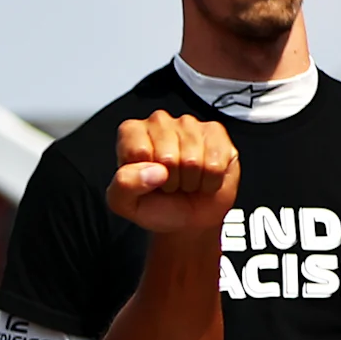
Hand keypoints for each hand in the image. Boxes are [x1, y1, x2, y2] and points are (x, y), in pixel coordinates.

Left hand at [104, 110, 238, 237]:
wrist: (189, 217)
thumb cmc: (156, 205)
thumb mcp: (125, 203)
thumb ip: (124, 185)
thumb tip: (152, 171)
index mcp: (132, 133)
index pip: (138, 151)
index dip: (144, 176)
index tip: (147, 180)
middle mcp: (159, 122)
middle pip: (166, 156)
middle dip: (169, 180)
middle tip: (169, 183)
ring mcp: (189, 124)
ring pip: (192, 160)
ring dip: (189, 181)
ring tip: (185, 180)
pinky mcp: (215, 132)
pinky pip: (214, 164)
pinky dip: (209, 181)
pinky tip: (202, 177)